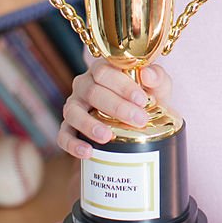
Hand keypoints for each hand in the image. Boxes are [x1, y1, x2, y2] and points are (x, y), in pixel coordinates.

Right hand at [58, 59, 172, 158]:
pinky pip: (64, 134)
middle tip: (138, 120)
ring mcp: (74, 106)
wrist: (141, 122)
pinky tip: (88, 152)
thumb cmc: (146, 99)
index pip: (105, 72)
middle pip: (92, 92)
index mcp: (103, 71)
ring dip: (89, 124)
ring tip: (107, 136)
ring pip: (73, 112)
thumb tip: (147, 75)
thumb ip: (157, 77)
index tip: (141, 99)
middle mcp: (84, 85)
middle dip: (116, 107)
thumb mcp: (157, 86)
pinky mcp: (68, 126)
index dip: (122, 85)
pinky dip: (73, 144)